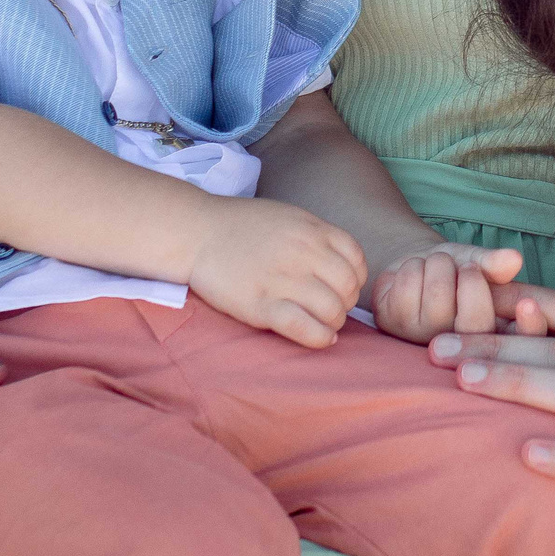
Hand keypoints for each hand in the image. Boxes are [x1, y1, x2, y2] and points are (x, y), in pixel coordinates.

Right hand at [185, 194, 367, 347]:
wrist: (197, 233)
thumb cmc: (243, 227)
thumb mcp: (290, 217)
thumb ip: (318, 237)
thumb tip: (343, 265)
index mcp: (312, 230)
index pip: (357, 261)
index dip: (355, 279)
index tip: (341, 287)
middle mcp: (303, 252)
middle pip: (348, 288)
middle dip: (345, 304)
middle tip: (330, 309)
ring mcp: (282, 279)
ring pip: (332, 310)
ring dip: (333, 323)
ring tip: (321, 323)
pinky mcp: (260, 305)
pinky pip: (304, 327)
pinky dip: (319, 338)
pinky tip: (320, 338)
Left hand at [366, 243, 533, 342]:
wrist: (415, 269)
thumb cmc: (455, 270)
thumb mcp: (478, 262)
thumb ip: (495, 265)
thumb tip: (515, 259)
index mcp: (496, 337)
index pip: (524, 344)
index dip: (530, 328)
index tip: (528, 306)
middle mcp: (466, 352)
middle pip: (475, 320)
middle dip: (470, 275)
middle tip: (465, 267)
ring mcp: (428, 345)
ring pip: (439, 292)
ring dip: (436, 265)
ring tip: (436, 270)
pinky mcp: (396, 331)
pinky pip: (408, 287)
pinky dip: (411, 268)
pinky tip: (412, 278)